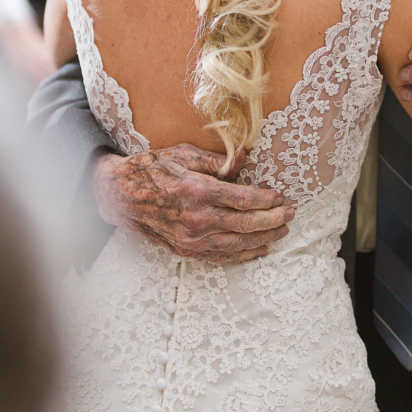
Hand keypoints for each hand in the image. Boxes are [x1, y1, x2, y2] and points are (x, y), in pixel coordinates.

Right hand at [92, 145, 293, 263]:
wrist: (120, 196)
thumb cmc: (153, 169)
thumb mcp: (184, 153)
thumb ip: (218, 160)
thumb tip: (246, 158)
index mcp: (198, 191)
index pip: (244, 200)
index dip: (267, 200)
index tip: (282, 197)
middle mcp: (197, 219)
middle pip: (246, 224)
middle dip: (273, 220)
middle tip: (291, 214)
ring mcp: (191, 239)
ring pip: (237, 245)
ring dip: (263, 239)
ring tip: (282, 232)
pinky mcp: (185, 250)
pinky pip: (221, 257)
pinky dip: (243, 256)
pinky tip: (258, 250)